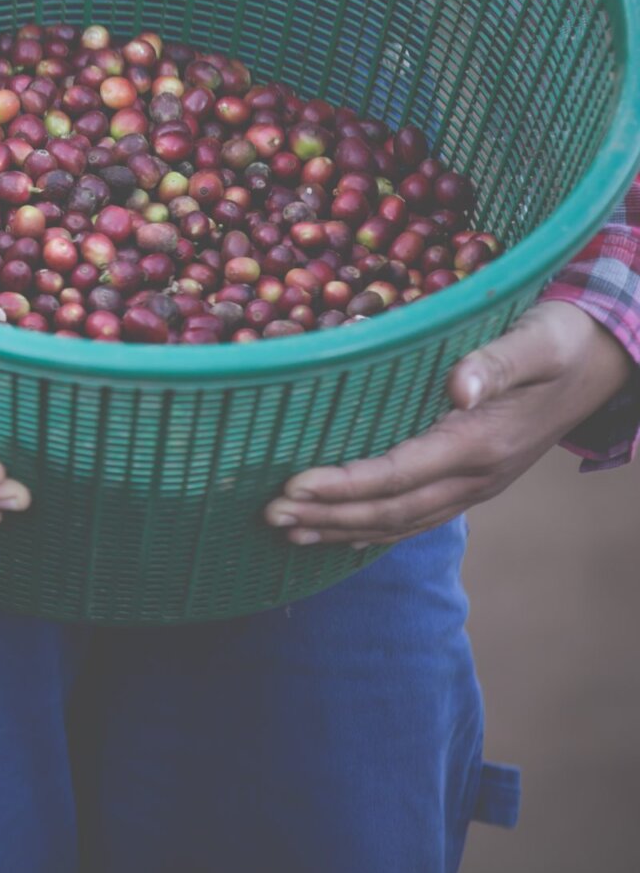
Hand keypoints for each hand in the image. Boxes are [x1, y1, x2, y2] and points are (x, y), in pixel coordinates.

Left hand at [265, 301, 632, 547]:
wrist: (603, 361)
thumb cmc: (560, 340)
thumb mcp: (535, 341)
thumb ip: (495, 362)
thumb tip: (459, 385)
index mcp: (481, 443)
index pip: (398, 473)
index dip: (343, 485)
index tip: (291, 485)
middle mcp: (477, 476)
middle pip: (391, 509)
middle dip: (328, 514)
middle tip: (269, 514)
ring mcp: (477, 486)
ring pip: (401, 521)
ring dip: (342, 528)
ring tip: (287, 530)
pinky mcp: (473, 483)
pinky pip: (417, 517)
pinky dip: (373, 529)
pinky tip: (337, 532)